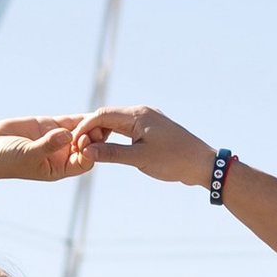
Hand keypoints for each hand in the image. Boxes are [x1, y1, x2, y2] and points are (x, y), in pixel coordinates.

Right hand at [0, 113, 95, 187]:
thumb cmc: (6, 160)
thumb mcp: (28, 154)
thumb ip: (48, 145)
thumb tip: (67, 135)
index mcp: (59, 168)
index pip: (83, 162)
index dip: (89, 151)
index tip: (86, 139)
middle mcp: (61, 155)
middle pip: (86, 147)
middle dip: (95, 138)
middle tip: (101, 126)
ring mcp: (55, 140)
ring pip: (79, 132)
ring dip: (90, 126)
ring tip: (100, 118)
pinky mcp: (48, 126)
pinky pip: (68, 122)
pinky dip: (79, 118)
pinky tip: (90, 113)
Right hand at [77, 104, 216, 188]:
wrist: (202, 164)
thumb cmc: (174, 160)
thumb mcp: (139, 159)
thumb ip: (111, 154)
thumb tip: (86, 152)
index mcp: (138, 115)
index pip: (102, 115)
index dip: (85, 128)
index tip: (74, 143)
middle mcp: (141, 112)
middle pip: (107, 116)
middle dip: (91, 131)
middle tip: (80, 148)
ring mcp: (147, 120)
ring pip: (116, 123)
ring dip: (102, 135)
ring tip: (91, 151)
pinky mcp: (151, 129)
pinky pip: (125, 129)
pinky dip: (114, 138)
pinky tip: (107, 149)